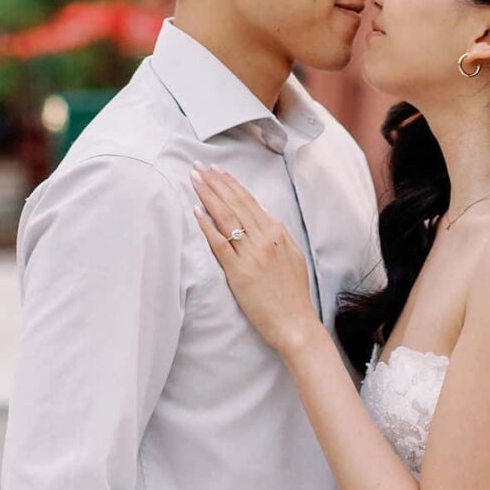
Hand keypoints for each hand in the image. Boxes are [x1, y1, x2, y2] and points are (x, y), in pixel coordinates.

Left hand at [190, 164, 319, 355]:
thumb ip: (278, 234)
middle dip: (215, 182)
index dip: (230, 183)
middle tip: (198, 166)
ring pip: (226, 217)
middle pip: (235, 203)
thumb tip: (263, 214)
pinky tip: (196, 210)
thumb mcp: (293, 256)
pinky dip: (207, 225)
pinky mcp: (239, 272)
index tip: (215, 170)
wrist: (295, 323)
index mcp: (277, 232)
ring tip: (194, 179)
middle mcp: (264, 238)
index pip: (248, 200)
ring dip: (208, 195)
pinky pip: (220, 244)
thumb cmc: (293, 293)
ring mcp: (251, 254)